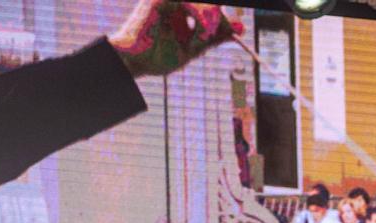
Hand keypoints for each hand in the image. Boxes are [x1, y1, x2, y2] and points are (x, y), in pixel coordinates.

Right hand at [110, 1, 232, 78]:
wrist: (135, 62)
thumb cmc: (157, 57)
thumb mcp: (193, 49)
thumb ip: (214, 38)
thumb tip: (241, 28)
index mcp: (181, 8)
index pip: (211, 7)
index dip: (223, 18)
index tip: (237, 30)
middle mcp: (176, 1)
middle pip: (212, 4)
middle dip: (221, 20)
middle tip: (221, 37)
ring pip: (207, 3)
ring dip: (210, 23)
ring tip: (201, 40)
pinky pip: (195, 3)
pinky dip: (202, 20)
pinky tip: (196, 36)